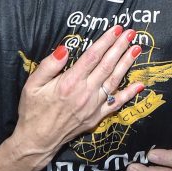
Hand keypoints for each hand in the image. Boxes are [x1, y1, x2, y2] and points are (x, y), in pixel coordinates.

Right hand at [13, 25, 143, 156]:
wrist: (37, 141)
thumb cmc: (32, 111)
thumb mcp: (32, 85)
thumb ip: (49, 65)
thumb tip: (65, 48)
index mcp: (69, 82)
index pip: (92, 56)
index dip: (106, 41)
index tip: (116, 29)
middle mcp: (85, 93)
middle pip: (107, 65)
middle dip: (120, 47)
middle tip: (132, 33)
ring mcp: (93, 106)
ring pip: (114, 81)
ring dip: (127, 63)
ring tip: (137, 49)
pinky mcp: (96, 117)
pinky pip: (116, 103)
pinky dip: (129, 94)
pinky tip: (139, 84)